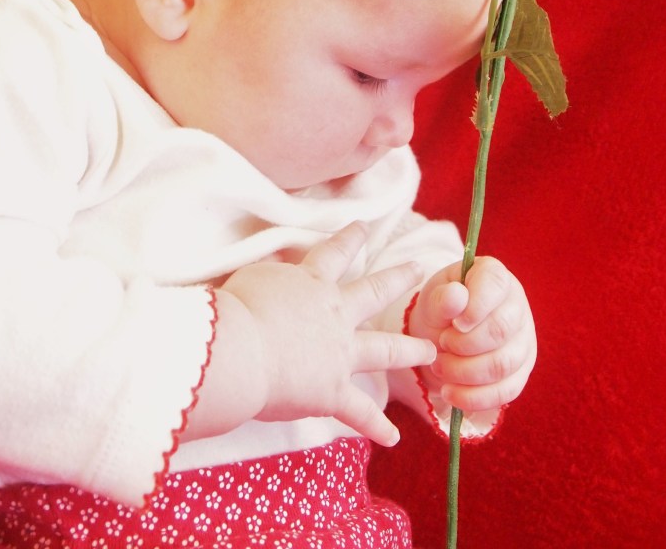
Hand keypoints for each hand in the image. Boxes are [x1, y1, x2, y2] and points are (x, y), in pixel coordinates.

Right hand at [222, 222, 436, 445]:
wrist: (240, 351)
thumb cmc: (235, 310)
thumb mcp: (253, 278)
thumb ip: (271, 278)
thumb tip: (275, 277)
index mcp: (312, 283)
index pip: (335, 253)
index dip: (350, 238)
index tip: (363, 227)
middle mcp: (335, 314)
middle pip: (374, 291)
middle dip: (398, 277)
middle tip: (418, 267)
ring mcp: (340, 353)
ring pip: (385, 349)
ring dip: (410, 350)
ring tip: (430, 352)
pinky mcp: (333, 392)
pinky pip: (360, 412)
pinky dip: (376, 426)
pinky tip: (393, 438)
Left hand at [408, 256, 535, 417]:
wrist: (441, 335)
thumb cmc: (440, 308)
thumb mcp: (433, 298)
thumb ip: (442, 298)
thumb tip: (456, 296)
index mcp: (494, 275)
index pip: (495, 285)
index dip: (474, 307)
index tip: (454, 323)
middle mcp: (516, 305)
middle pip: (501, 330)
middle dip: (464, 345)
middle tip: (440, 344)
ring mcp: (523, 340)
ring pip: (503, 364)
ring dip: (465, 373)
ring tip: (440, 367)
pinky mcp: (521, 372)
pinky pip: (506, 392)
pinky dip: (475, 398)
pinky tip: (450, 393)